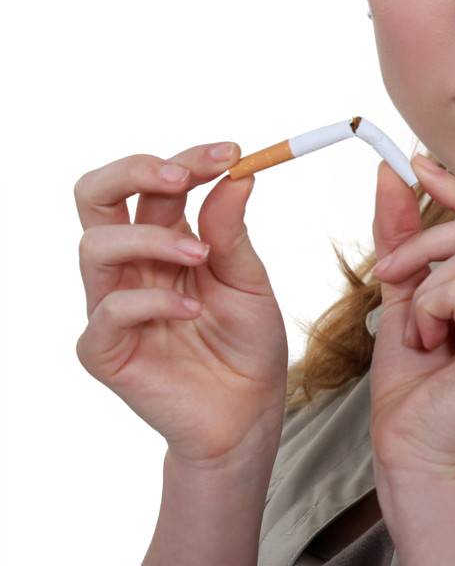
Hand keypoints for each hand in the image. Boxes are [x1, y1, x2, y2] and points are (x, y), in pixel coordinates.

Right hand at [74, 142, 286, 466]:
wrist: (248, 413)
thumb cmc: (247, 344)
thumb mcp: (248, 280)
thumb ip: (232, 232)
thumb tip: (237, 174)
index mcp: (163, 242)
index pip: (153, 184)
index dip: (187, 160)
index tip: (234, 152)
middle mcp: (129, 267)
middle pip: (95, 197)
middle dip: (133, 171)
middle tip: (182, 175)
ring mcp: (110, 306)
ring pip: (94, 247)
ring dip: (151, 239)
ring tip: (201, 257)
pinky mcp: (104, 350)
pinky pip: (107, 311)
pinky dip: (151, 302)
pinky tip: (192, 311)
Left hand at [366, 156, 454, 483]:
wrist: (408, 449)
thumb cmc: (412, 381)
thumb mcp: (404, 292)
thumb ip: (404, 233)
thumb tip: (395, 171)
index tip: (417, 166)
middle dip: (427, 239)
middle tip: (389, 274)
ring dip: (426, 286)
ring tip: (422, 329)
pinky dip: (429, 309)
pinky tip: (431, 344)